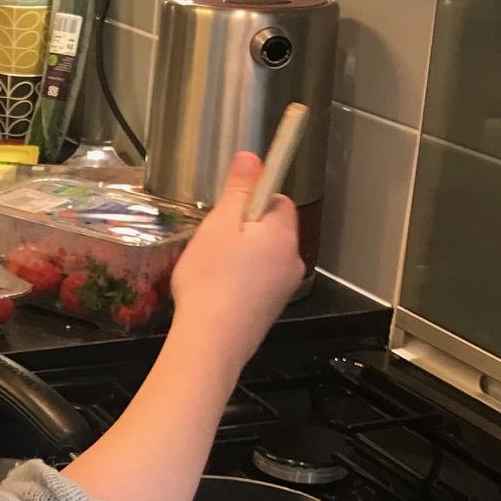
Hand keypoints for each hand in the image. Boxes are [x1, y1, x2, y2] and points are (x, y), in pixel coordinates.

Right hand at [168, 152, 305, 369]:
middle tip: (211, 240)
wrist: (212, 343)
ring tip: (209, 269)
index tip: (226, 210)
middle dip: (243, 229)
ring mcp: (283, 288)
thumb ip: (238, 189)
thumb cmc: (211, 282)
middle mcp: (292, 260)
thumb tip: (252, 157)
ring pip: (263, 257)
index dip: (251, 199)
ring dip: (239, 256)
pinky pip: (257, 282)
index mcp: (282, 234)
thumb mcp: (219, 226)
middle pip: (270, 229)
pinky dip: (239, 281)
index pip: (278, 199)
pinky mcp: (270, 311)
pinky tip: (214, 291)